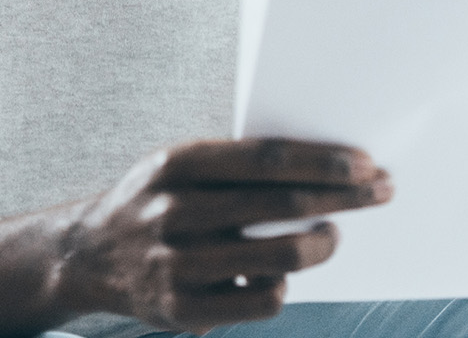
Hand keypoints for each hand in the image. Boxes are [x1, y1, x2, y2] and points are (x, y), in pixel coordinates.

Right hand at [52, 138, 392, 332]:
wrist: (87, 255)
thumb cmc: (155, 200)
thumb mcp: (178, 165)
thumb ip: (235, 165)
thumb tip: (321, 166)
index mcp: (177, 163)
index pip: (266, 158)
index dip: (321, 161)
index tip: (364, 163)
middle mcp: (173, 210)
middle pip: (281, 203)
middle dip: (343, 197)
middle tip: (380, 192)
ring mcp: (176, 263)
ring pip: (280, 256)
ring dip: (321, 244)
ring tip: (331, 235)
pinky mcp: (181, 309)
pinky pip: (262, 300)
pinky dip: (282, 286)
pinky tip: (281, 274)